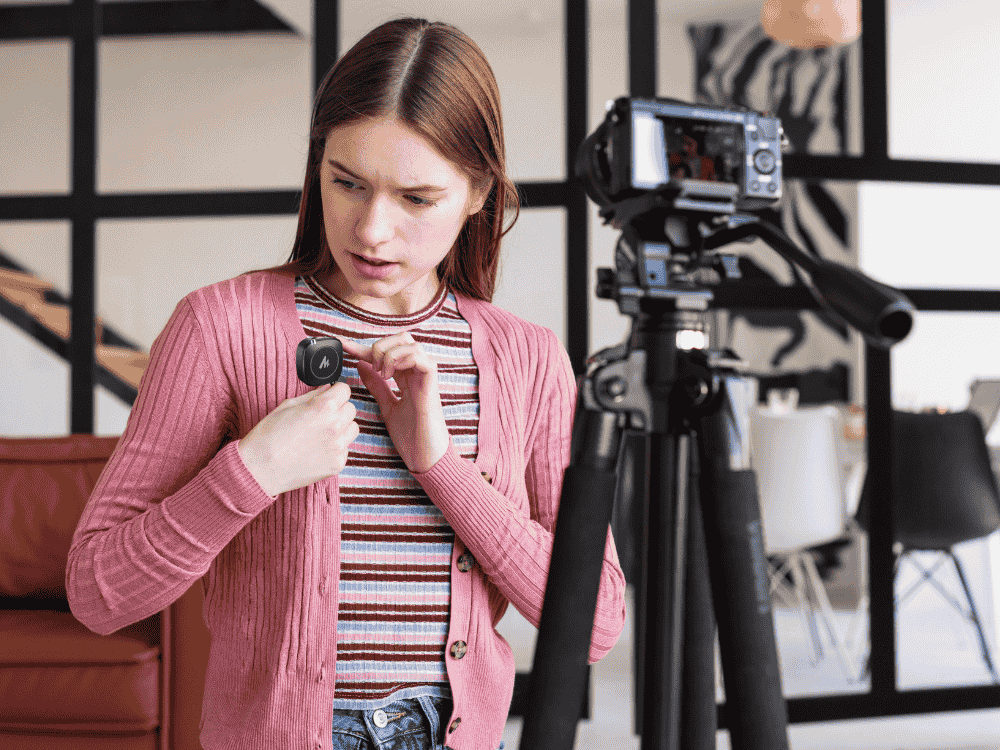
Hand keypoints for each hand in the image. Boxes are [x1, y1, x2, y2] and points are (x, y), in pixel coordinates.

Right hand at [237, 382, 358, 496]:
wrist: (260, 469)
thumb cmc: (268, 436)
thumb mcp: (287, 406)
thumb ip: (312, 396)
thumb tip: (328, 389)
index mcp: (324, 407)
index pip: (345, 390)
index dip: (336, 392)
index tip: (329, 397)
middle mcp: (336, 426)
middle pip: (351, 409)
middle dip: (339, 409)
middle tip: (321, 417)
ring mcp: (338, 447)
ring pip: (353, 428)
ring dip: (342, 428)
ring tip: (321, 433)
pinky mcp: (337, 464)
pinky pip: (345, 449)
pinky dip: (335, 447)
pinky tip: (317, 450)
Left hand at [342, 333, 450, 473]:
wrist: (425, 457)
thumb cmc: (412, 436)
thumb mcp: (387, 406)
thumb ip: (377, 386)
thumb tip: (361, 366)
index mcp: (407, 377)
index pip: (385, 352)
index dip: (361, 346)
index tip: (340, 344)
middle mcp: (417, 373)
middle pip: (402, 338)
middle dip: (381, 345)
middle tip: (370, 365)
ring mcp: (425, 377)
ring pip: (412, 344)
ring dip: (390, 353)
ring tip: (382, 373)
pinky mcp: (432, 384)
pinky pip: (422, 358)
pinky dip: (403, 360)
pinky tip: (391, 375)